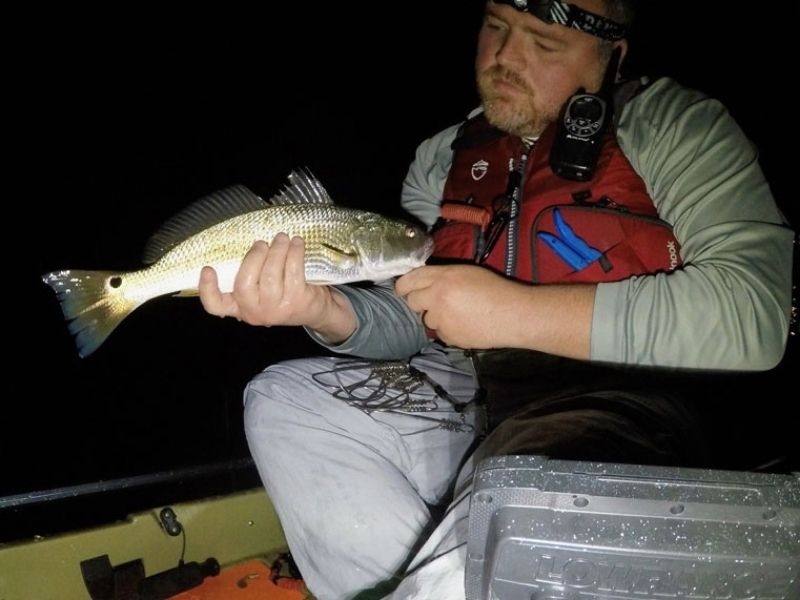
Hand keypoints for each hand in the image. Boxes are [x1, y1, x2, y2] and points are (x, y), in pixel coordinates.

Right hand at [199, 233, 336, 329]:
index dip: (208, 288)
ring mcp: (276, 309)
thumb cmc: (283, 293)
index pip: (216, 306)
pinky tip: (297, 244)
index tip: (207, 268)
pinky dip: (294, 252)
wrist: (315, 311)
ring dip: (277, 250)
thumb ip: (250, 275)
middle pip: (244, 284)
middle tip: (262, 243)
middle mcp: (255, 312)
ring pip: (270, 275)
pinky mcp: (297, 301)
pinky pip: (293, 271)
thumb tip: (250, 244)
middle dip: (253, 257)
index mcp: (240, 307)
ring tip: (282, 238)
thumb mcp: (260, 291)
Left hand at [395, 264, 523, 348]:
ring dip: (436, 317)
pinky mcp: (449, 336)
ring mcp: (441, 320)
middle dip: (419, 302)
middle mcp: (437, 298)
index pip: (410, 280)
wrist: (513, 314)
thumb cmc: (494, 289)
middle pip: (412, 301)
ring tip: (458, 314)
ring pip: (427, 320)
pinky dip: (448, 330)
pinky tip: (465, 325)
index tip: (402, 289)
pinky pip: (440, 333)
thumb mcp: (466, 273)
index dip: (402, 285)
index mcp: (442, 278)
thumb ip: (442, 276)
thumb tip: (424, 282)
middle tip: (435, 301)